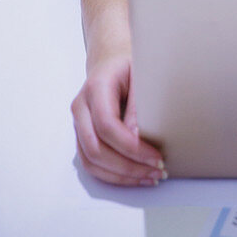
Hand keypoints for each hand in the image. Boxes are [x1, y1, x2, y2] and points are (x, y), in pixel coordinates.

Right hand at [71, 53, 165, 186]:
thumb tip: (137, 139)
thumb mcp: (141, 75)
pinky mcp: (82, 136)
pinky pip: (91, 163)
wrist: (111, 59)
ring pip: (91, 161)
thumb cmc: (130, 65)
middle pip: (96, 149)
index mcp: (96, 88)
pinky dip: (113, 174)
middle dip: (128, 166)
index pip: (107, 125)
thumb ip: (138, 105)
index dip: (131, 147)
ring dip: (121, 175)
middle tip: (157, 172)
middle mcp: (81, 107)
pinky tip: (136, 176)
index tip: (156, 157)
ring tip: (150, 177)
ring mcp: (78, 123)